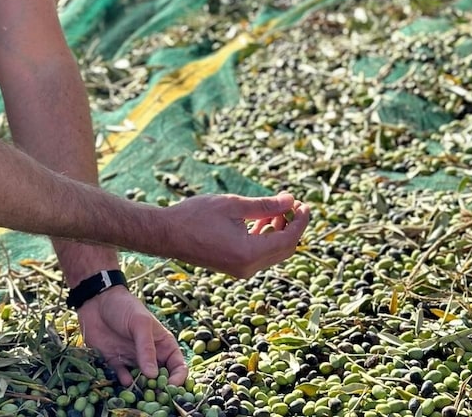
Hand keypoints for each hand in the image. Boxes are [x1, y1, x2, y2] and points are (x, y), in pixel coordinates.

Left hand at [77, 285, 187, 386]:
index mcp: (162, 343)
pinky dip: (125, 383)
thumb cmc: (124, 306)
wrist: (96, 301)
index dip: (178, 378)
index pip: (177, 365)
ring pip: (142, 382)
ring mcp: (133, 359)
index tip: (171, 388)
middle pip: (161, 378)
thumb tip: (153, 375)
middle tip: (154, 396)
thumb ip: (147, 348)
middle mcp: (150, 354)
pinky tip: (124, 380)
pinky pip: (123, 378)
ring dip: (142, 389)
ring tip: (139, 393)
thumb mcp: (140, 323)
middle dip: (160, 389)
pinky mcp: (116, 362)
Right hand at [165, 191, 309, 276]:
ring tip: (277, 208)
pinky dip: (265, 237)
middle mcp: (247, 267)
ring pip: (272, 253)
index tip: (304, 204)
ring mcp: (240, 270)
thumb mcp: (232, 205)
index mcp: (249, 253)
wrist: (166, 233)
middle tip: (294, 205)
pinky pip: (259, 254)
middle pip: (283, 250)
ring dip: (279, 231)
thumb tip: (290, 201)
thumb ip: (265, 205)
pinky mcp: (233, 267)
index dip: (300, 222)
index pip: (288, 240)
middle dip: (292, 227)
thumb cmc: (195, 216)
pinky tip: (261, 220)